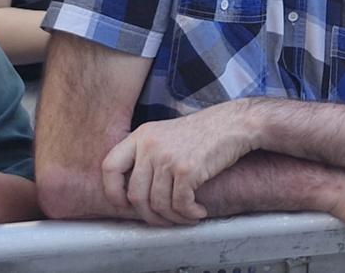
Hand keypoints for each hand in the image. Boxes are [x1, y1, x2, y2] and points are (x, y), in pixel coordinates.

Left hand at [100, 99, 254, 224]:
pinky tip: (198, 212)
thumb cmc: (203, 133)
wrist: (235, 123)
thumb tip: (133, 195)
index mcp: (141, 135)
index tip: (125, 205)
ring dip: (173, 218)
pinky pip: (180, 205)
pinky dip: (189, 214)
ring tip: (186, 216)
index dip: (112, 191)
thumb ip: (147, 156)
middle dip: (149, 215)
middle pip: (135, 194)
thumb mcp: (166, 135)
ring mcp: (168, 157)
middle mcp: (150, 145)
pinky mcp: (187, 169)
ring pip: (158, 204)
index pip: (110, 167)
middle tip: (165, 220)